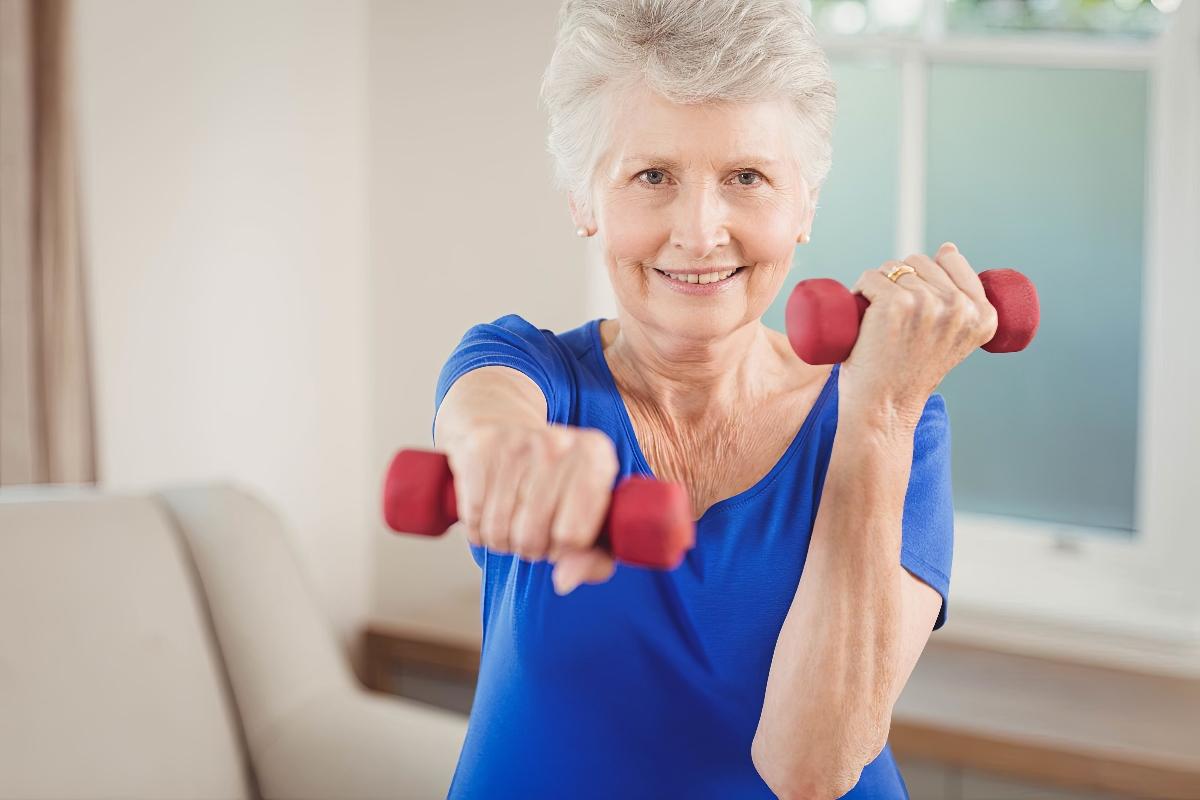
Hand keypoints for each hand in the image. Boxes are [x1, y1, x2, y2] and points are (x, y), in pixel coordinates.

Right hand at [442, 421, 620, 593]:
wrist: (498, 421)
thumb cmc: (550, 479)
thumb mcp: (587, 511)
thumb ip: (594, 557)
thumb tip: (564, 582)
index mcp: (597, 458)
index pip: (575, 537)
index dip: (561, 549)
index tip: (558, 536)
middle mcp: (561, 445)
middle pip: (534, 538)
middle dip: (528, 547)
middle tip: (529, 530)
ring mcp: (519, 444)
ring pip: (500, 532)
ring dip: (500, 541)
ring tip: (508, 521)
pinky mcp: (481, 449)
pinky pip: (473, 518)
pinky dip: (476, 529)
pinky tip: (486, 513)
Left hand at [839, 242, 998, 430]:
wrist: (884, 410)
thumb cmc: (909, 375)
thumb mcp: (951, 339)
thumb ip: (959, 302)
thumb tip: (948, 248)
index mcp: (984, 315)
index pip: (952, 260)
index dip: (926, 273)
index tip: (916, 304)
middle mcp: (960, 308)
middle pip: (919, 262)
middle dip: (899, 279)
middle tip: (892, 319)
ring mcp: (928, 303)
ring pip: (892, 268)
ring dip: (877, 285)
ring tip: (876, 320)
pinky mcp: (895, 304)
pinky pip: (870, 278)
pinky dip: (859, 289)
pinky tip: (860, 312)